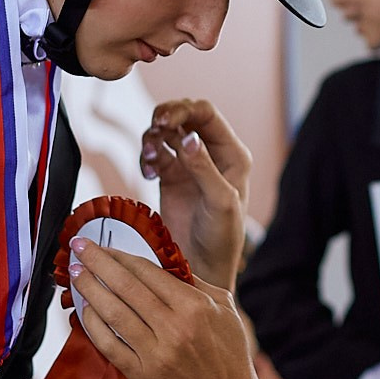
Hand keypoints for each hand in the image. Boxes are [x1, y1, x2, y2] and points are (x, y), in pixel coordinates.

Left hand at [69, 239, 279, 378]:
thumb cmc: (228, 355)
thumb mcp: (224, 309)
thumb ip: (195, 283)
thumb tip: (165, 261)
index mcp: (195, 306)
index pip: (148, 272)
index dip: (121, 255)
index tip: (103, 245)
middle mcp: (174, 327)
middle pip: (126, 286)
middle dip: (98, 262)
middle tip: (79, 247)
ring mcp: (156, 352)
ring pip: (114, 313)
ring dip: (90, 289)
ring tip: (75, 274)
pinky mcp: (143, 375)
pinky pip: (110, 345)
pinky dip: (93, 326)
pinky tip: (84, 310)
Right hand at [141, 99, 249, 290]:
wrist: (202, 268)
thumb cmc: (221, 238)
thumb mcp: (219, 202)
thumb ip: (205, 169)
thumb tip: (189, 137)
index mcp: (232, 154)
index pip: (206, 114)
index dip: (183, 110)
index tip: (163, 121)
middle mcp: (211, 154)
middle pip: (184, 116)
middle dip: (165, 117)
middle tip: (152, 130)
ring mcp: (189, 164)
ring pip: (166, 132)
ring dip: (153, 137)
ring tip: (150, 156)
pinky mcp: (170, 177)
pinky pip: (154, 152)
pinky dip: (147, 155)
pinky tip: (148, 171)